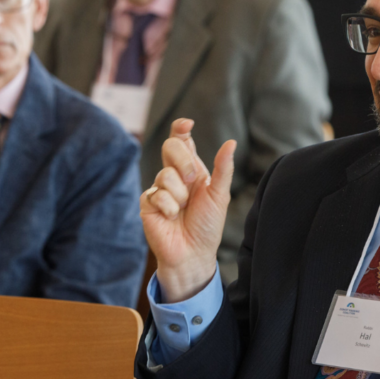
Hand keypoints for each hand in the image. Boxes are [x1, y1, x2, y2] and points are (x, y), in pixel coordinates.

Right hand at [141, 119, 236, 302]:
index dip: (180, 129)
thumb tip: (231, 142)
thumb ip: (223, 168)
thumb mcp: (220, 196)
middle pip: (170, 147)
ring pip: (165, 174)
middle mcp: (174, 175)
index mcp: (192, 170)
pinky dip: (169, 208)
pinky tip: (172, 218)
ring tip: (183, 211)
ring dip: (179, 195)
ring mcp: (159, 188)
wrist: (193, 253)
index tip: (187, 124)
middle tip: (193, 182)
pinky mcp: (148, 203)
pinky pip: (156, 194)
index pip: (182, 141)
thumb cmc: (207, 226)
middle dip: (183, 162)